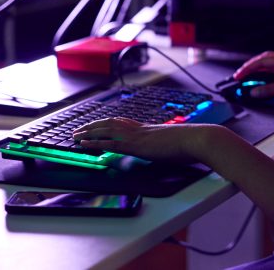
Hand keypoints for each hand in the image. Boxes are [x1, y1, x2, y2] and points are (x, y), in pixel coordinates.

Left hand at [72, 117, 211, 164]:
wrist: (197, 139)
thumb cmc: (192, 143)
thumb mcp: (177, 144)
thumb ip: (169, 146)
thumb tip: (171, 151)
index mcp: (150, 128)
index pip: (124, 123)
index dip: (110, 124)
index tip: (99, 125)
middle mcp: (141, 129)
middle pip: (111, 123)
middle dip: (94, 126)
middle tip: (80, 130)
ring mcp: (138, 136)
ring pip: (106, 130)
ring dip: (89, 132)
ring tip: (76, 135)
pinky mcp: (136, 145)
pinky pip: (110, 143)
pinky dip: (95, 143)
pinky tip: (84, 144)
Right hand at [233, 51, 273, 99]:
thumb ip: (271, 89)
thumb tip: (254, 91)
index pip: (262, 61)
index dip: (248, 68)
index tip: (238, 76)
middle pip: (264, 59)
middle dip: (250, 66)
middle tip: (239, 74)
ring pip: (269, 62)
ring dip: (257, 67)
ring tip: (247, 75)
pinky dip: (265, 71)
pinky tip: (262, 77)